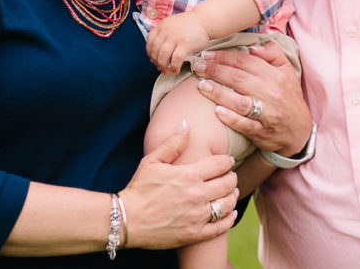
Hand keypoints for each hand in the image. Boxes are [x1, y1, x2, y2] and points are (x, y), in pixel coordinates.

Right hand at [119, 123, 238, 248]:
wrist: (127, 220)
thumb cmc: (138, 189)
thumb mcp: (151, 161)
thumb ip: (172, 143)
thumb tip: (186, 125)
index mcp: (188, 175)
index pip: (220, 164)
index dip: (227, 161)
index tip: (228, 161)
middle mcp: (196, 195)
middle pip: (228, 183)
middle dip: (232, 177)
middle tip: (230, 176)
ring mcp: (197, 216)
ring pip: (227, 204)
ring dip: (233, 196)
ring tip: (231, 193)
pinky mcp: (195, 234)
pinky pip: (221, 227)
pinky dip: (229, 219)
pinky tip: (230, 213)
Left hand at [147, 12, 209, 72]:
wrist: (205, 20)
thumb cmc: (190, 25)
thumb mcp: (172, 24)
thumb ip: (163, 34)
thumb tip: (156, 52)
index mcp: (162, 25)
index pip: (149, 41)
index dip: (149, 53)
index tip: (152, 59)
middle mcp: (166, 31)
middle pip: (155, 50)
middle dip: (155, 62)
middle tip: (159, 68)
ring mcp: (175, 37)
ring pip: (163, 56)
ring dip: (162, 66)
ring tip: (166, 71)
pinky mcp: (185, 44)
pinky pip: (176, 59)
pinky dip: (174, 67)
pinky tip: (176, 70)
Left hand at [194, 42, 311, 155]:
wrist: (300, 131)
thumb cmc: (289, 97)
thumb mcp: (287, 71)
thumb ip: (273, 54)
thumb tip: (253, 47)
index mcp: (276, 76)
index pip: (246, 62)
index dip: (224, 57)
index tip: (207, 55)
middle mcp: (272, 93)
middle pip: (239, 78)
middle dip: (215, 71)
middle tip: (197, 67)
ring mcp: (267, 114)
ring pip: (240, 101)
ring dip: (218, 93)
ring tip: (201, 86)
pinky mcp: (262, 132)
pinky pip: (245, 125)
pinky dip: (231, 118)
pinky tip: (217, 111)